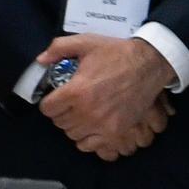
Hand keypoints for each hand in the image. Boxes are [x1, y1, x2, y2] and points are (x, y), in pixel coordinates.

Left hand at [34, 34, 173, 159]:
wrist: (149, 65)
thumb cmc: (116, 53)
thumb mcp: (86, 42)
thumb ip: (59, 48)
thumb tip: (40, 60)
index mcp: (76, 91)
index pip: (48, 109)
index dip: (49, 102)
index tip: (56, 98)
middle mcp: (86, 112)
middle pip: (59, 123)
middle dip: (61, 113)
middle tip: (69, 104)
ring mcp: (101, 124)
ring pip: (73, 135)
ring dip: (73, 126)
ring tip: (80, 115)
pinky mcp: (115, 132)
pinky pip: (90, 145)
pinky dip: (86, 139)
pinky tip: (90, 127)